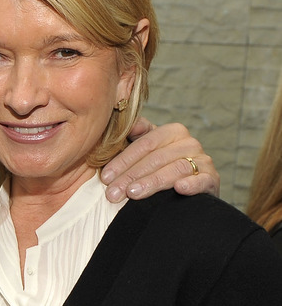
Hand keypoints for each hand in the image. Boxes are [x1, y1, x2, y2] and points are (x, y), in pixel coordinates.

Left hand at [100, 117, 219, 202]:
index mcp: (172, 131)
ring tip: (133, 194)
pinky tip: (179, 189)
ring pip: (175, 168)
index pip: (144, 144)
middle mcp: (189, 142)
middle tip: (113, 193)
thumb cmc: (157, 168)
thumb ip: (134, 135)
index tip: (105, 177)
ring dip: (152, 182)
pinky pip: (203, 180)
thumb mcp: (144, 150)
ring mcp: (203, 160)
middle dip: (131, 176)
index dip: (123, 161)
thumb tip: (129, 125)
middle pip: (156, 158)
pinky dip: (192, 184)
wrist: (185, 192)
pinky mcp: (212, 179)